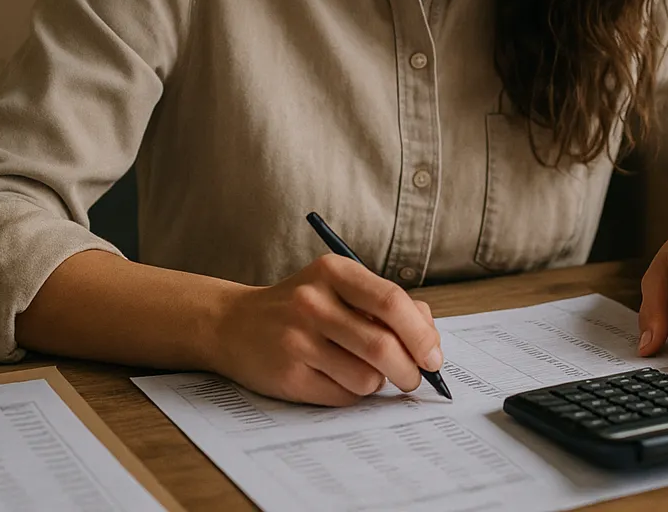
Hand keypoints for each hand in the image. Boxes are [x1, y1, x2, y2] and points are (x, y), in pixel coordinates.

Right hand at [210, 254, 442, 405]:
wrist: (233, 324)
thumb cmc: (302, 307)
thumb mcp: (340, 287)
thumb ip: (387, 304)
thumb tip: (431, 340)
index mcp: (334, 271)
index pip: (392, 302)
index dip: (421, 334)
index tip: (434, 356)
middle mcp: (313, 302)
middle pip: (383, 345)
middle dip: (410, 369)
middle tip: (414, 377)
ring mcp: (297, 340)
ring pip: (366, 377)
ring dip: (378, 383)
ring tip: (365, 371)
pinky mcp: (288, 376)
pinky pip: (343, 396)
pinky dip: (353, 394)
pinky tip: (338, 378)